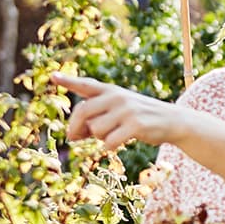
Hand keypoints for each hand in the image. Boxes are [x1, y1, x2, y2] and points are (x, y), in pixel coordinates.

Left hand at [56, 74, 185, 152]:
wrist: (172, 121)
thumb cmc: (140, 117)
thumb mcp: (118, 111)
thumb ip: (95, 118)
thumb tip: (72, 135)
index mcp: (111, 91)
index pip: (86, 84)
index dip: (68, 81)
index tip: (53, 77)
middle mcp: (117, 97)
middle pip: (82, 112)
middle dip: (74, 127)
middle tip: (72, 138)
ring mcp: (126, 111)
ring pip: (95, 129)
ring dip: (99, 138)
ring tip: (113, 134)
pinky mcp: (135, 125)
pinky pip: (109, 142)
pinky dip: (109, 146)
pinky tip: (119, 143)